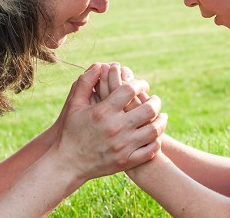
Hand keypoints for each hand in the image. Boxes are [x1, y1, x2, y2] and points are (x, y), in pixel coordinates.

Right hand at [50, 63, 166, 182]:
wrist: (68, 163)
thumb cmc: (70, 131)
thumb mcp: (74, 105)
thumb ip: (85, 82)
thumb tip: (99, 65)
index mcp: (103, 112)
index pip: (130, 90)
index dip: (139, 83)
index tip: (142, 84)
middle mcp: (115, 128)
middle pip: (148, 109)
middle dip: (155, 101)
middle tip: (155, 99)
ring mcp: (123, 146)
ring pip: (154, 130)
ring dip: (161, 120)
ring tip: (161, 115)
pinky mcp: (126, 161)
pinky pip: (151, 150)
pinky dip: (157, 141)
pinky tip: (155, 135)